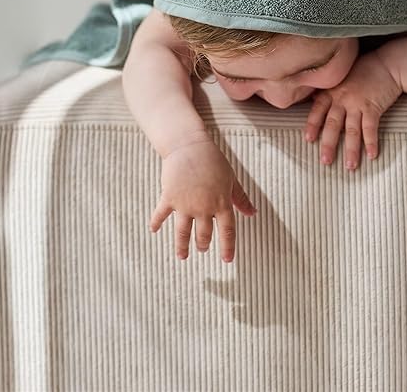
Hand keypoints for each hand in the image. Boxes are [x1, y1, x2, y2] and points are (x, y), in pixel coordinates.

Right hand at [149, 135, 256, 261]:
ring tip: (183, 256)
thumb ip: (240, 198)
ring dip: (182, 246)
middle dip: (203, 244)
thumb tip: (253, 213)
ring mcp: (185, 204)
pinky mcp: (169, 197)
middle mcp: (204, 207)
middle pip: (204, 234)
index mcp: (221, 203)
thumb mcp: (231, 179)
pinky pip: (161, 215)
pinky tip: (154, 230)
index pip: (227, 231)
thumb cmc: (213, 161)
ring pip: (183, 232)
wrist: (189, 146)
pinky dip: (156, 223)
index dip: (228, 247)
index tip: (227, 260)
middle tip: (202, 248)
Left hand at [304, 50, 401, 169]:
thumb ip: (329, 90)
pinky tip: (372, 155)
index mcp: (332, 91)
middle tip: (326, 161)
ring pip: (352, 130)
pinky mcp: (374, 107)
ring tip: (350, 166)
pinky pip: (371, 128)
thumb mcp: (341, 76)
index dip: (313, 125)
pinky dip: (371, 142)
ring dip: (352, 150)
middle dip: (329, 144)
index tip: (309, 140)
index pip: (318, 110)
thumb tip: (313, 100)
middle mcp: (342, 98)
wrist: (388, 64)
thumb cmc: (364, 69)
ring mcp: (358, 103)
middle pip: (333, 124)